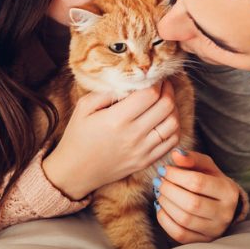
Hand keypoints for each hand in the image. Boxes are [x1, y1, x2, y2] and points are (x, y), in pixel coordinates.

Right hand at [43, 81, 179, 199]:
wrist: (75, 171)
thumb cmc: (77, 136)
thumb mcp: (83, 107)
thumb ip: (106, 92)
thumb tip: (129, 82)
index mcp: (116, 119)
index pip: (149, 94)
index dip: (156, 82)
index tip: (154, 77)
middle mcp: (133, 135)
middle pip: (166, 106)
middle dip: (168, 90)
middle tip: (163, 84)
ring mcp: (142, 150)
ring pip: (173, 123)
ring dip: (173, 108)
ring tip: (165, 100)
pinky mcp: (146, 161)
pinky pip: (171, 142)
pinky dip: (174, 128)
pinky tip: (165, 120)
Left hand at [154, 149, 242, 243]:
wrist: (223, 207)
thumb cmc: (211, 182)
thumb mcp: (206, 167)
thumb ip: (192, 158)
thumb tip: (175, 154)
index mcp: (228, 191)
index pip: (198, 183)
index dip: (176, 175)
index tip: (164, 170)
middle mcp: (225, 213)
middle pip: (191, 203)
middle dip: (169, 190)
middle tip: (159, 182)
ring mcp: (215, 230)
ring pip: (184, 220)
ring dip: (166, 204)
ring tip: (160, 193)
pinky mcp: (203, 241)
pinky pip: (179, 234)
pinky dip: (165, 220)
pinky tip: (161, 207)